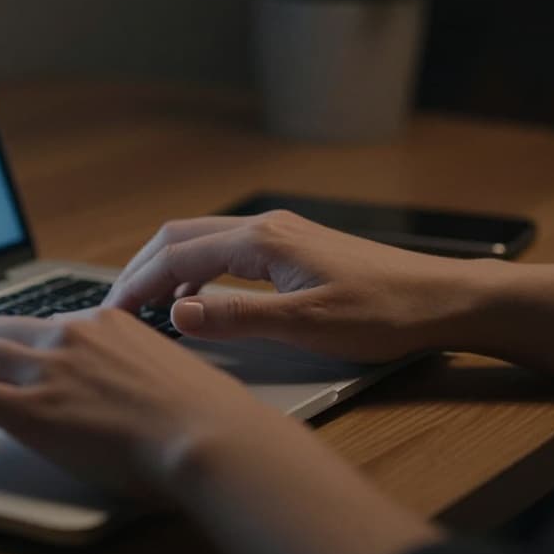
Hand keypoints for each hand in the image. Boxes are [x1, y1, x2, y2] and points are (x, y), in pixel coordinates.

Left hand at [0, 305, 442, 553]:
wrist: (209, 436)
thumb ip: (132, 370)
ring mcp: (48, 368)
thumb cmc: (205, 420)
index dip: (6, 345)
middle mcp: (70, 335)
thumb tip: (122, 391)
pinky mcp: (31, 407)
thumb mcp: (166, 374)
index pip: (35, 323)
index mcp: (103, 323)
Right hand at [103, 210, 483, 362]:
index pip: (177, 256)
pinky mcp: (292, 247)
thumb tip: (177, 314)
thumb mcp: (307, 326)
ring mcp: (279, 234)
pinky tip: (199, 303)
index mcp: (262, 241)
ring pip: (201, 240)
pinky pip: (225, 250)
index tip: (111, 313)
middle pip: (180, 236)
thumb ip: (237, 318)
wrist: (442, 298)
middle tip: (115, 306)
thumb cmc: (384, 313)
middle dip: (141, 268)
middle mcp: (266, 227)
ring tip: (147, 308)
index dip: (137, 284)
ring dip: (167, 269)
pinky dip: (196, 272)